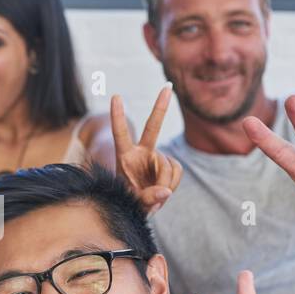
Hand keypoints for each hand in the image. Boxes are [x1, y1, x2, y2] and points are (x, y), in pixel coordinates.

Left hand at [110, 86, 182, 215]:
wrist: (142, 206)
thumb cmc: (130, 202)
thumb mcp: (133, 203)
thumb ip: (147, 199)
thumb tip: (166, 192)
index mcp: (124, 157)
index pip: (120, 134)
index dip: (118, 116)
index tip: (117, 97)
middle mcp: (142, 152)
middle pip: (153, 127)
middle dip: (161, 107)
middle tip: (168, 87)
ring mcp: (156, 157)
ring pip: (168, 164)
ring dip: (164, 182)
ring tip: (154, 194)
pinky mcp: (169, 164)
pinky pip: (177, 170)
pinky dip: (173, 182)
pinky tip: (164, 190)